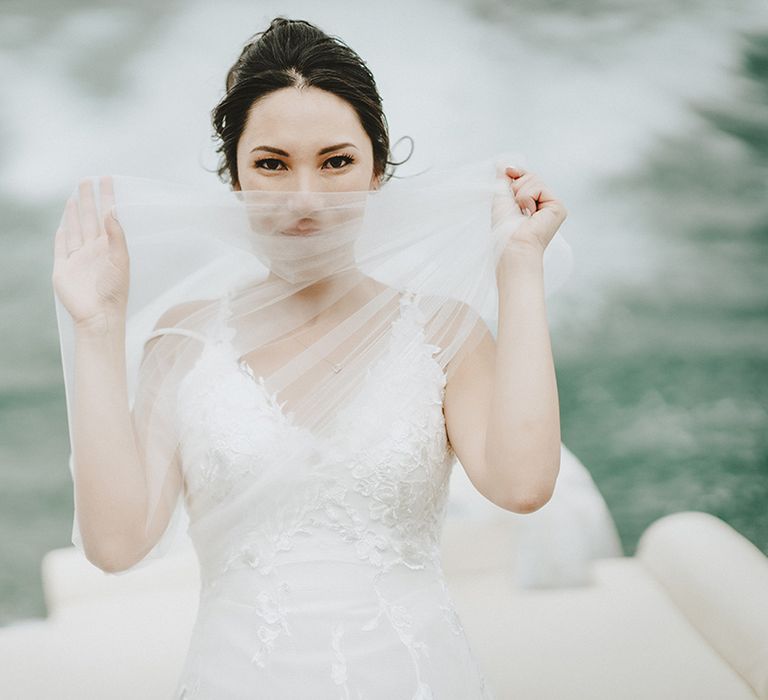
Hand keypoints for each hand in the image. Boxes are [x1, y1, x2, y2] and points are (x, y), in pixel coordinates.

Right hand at [52, 176, 130, 327]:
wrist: (98, 315)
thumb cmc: (114, 291)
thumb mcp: (120, 260)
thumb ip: (116, 236)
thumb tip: (112, 211)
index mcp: (109, 246)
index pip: (107, 215)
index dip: (107, 197)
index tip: (107, 179)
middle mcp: (94, 249)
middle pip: (89, 218)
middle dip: (89, 199)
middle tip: (87, 180)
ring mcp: (78, 258)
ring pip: (75, 229)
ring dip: (74, 213)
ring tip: (75, 196)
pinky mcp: (64, 268)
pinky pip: (61, 247)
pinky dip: (62, 235)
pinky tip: (63, 225)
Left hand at [492, 164, 567, 257]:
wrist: (513, 243)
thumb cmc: (505, 228)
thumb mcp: (501, 197)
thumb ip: (504, 179)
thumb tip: (501, 163)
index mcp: (530, 202)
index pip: (526, 178)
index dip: (516, 173)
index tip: (508, 172)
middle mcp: (543, 203)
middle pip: (530, 176)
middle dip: (516, 187)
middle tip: (515, 207)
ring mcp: (551, 205)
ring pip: (534, 180)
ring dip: (520, 194)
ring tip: (522, 213)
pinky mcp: (558, 207)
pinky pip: (539, 187)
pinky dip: (528, 198)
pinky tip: (530, 214)